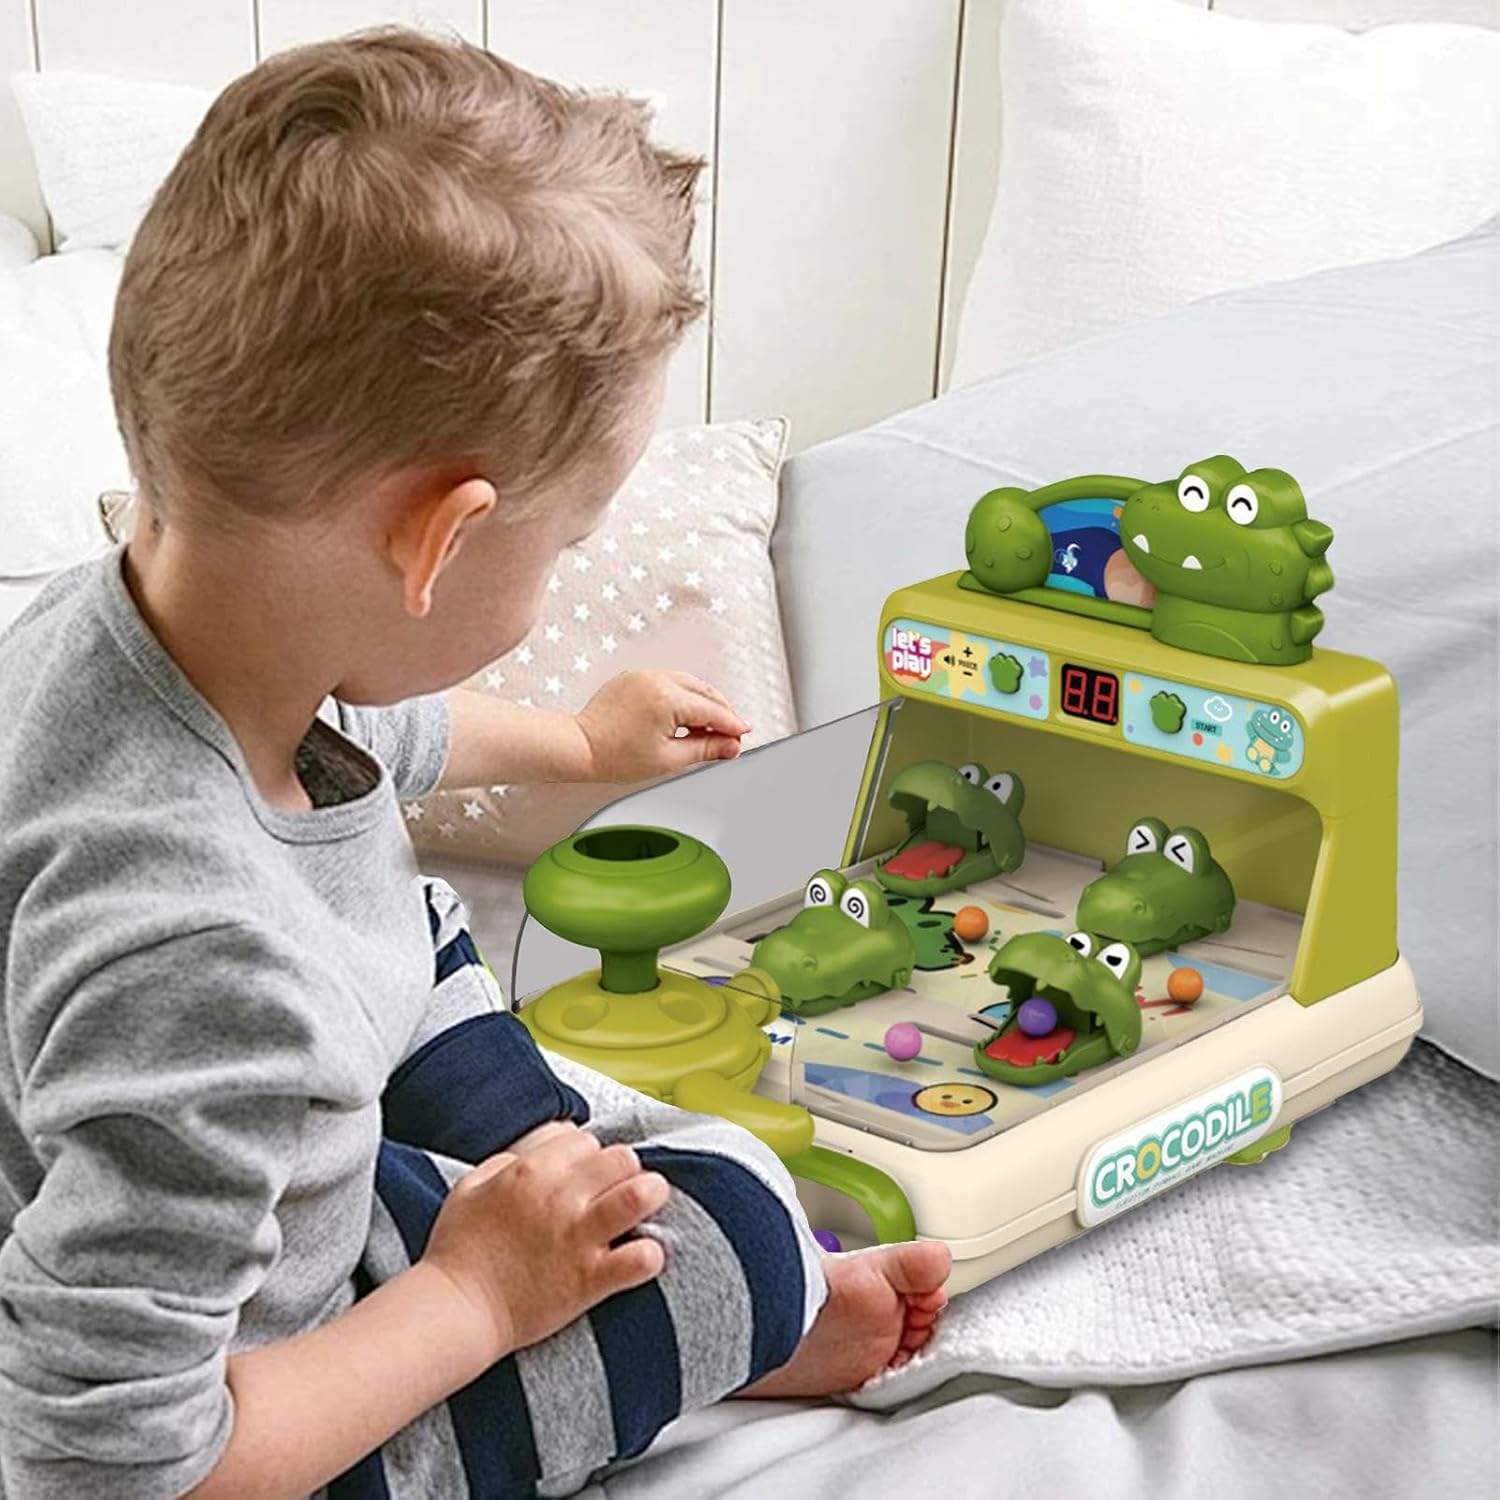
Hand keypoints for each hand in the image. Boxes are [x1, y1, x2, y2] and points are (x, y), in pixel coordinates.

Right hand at [421, 1123, 669, 1361]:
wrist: (455, 1311)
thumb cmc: (458, 1250)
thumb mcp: (471, 1186)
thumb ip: (508, 1160)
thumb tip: (542, 1150)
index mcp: (531, 1171)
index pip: (587, 1141)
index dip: (590, 1158)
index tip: (586, 1177)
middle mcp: (560, 1198)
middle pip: (622, 1158)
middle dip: (626, 1170)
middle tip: (619, 1189)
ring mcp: (578, 1238)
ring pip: (640, 1195)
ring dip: (650, 1196)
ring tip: (646, 1207)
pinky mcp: (590, 1280)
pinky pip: (641, 1258)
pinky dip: (649, 1255)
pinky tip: (641, 1256)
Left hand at [575, 671, 749, 780]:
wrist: (580, 747)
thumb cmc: (614, 757)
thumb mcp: (669, 759)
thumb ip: (705, 749)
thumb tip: (731, 746)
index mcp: (667, 699)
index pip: (712, 711)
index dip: (732, 725)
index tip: (743, 735)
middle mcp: (656, 680)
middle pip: (705, 692)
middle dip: (721, 712)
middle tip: (729, 735)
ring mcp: (643, 675)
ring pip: (688, 683)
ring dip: (703, 703)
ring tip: (706, 730)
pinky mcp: (633, 677)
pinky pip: (668, 681)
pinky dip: (682, 696)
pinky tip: (683, 717)